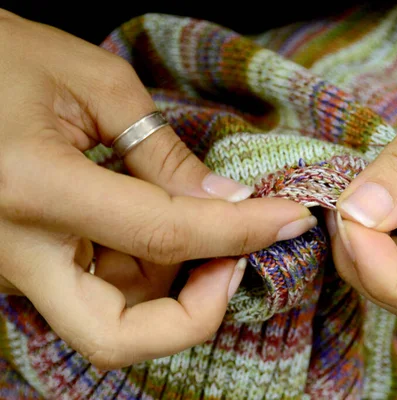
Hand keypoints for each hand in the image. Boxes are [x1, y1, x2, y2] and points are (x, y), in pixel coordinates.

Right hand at [0, 10, 315, 368]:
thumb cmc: (2, 55)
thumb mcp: (95, 85)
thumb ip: (164, 154)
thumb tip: (226, 201)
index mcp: (33, 189)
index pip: (164, 235)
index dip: (241, 231)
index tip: (291, 219)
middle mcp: (14, 251)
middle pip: (117, 338)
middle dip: (194, 314)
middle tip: (235, 262)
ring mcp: (13, 267)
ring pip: (111, 318)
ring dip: (172, 286)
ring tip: (203, 225)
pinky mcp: (23, 265)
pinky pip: (96, 292)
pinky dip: (144, 273)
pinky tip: (162, 225)